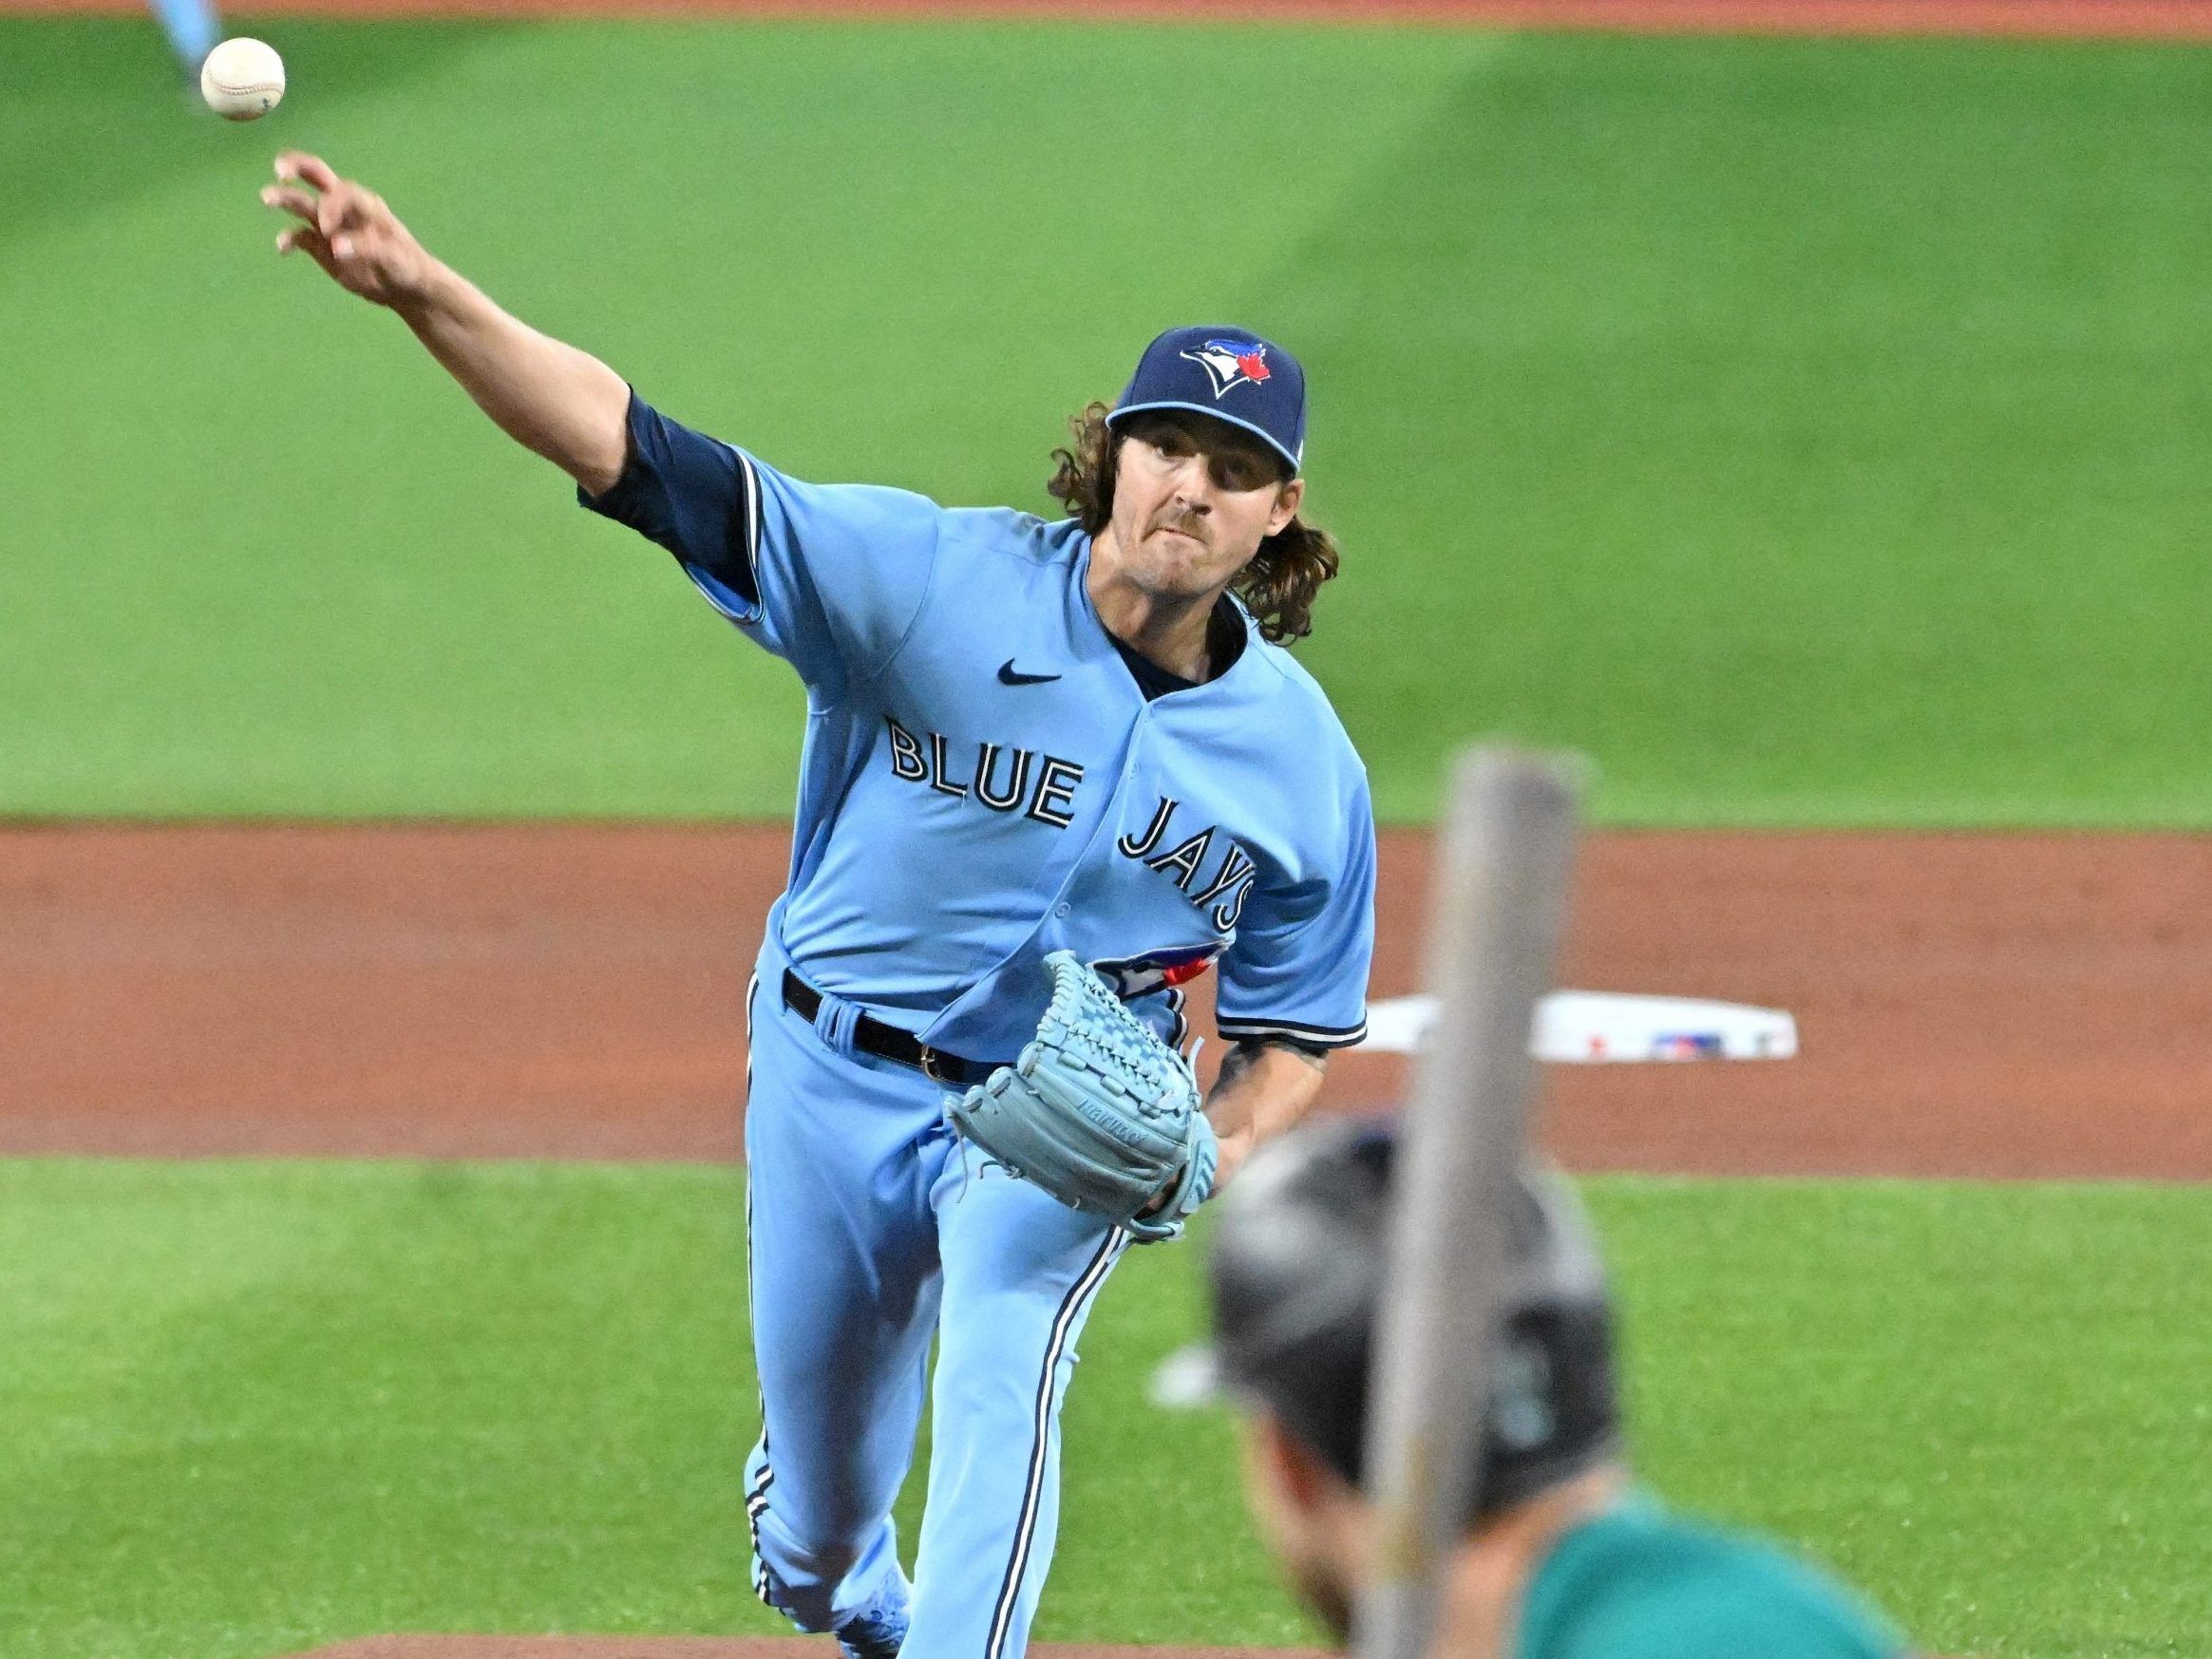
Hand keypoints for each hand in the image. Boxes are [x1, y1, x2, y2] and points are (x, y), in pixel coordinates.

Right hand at [261, 151, 433, 308]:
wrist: (405, 287)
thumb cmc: (407, 267)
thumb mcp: (395, 260)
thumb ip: (368, 249)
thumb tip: (336, 247)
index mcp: (365, 205)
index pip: (340, 191)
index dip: (329, 206)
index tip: (327, 230)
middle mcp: (344, 209)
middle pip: (317, 176)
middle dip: (297, 167)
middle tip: (280, 170)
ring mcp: (330, 226)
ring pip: (301, 203)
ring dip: (282, 198)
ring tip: (265, 198)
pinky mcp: (320, 245)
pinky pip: (299, 236)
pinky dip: (288, 240)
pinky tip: (282, 249)